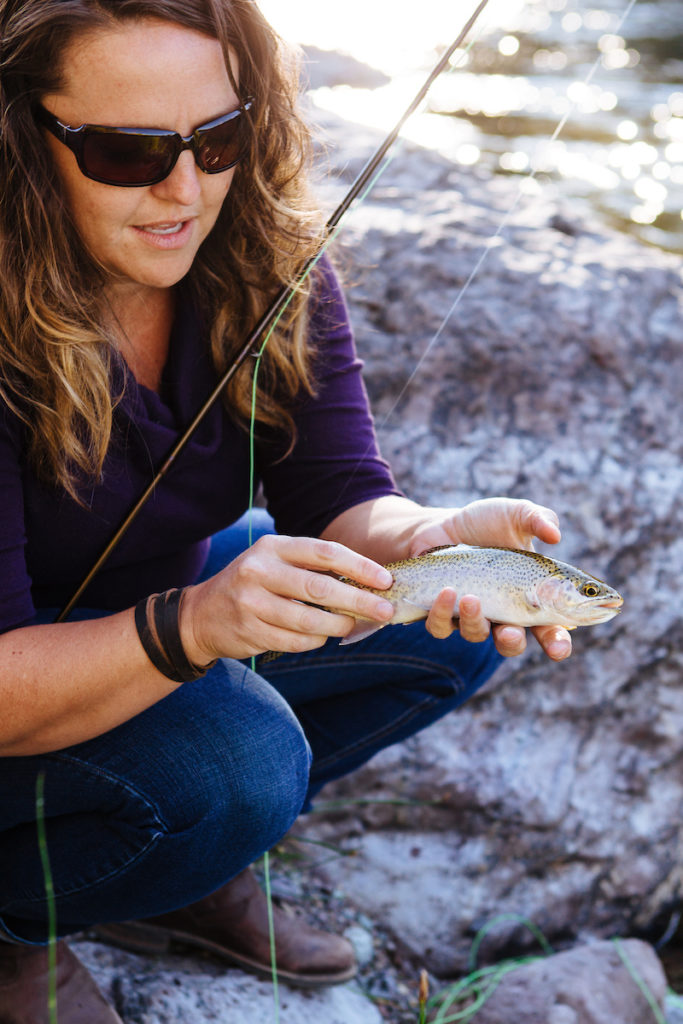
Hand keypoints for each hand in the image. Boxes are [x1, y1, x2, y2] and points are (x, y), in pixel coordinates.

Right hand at [179, 534, 393, 661]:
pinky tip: (321, 635)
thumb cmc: (254, 584)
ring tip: (352, 625)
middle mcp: (260, 571)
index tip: (385, 580)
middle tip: (385, 610)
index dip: (360, 567)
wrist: (202, 614)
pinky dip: (315, 640)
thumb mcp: (276, 562)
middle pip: (321, 588)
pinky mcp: (249, 631)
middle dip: (360, 601)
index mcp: (273, 547)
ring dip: (339, 625)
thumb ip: (312, 568)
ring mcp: (252, 603)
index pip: (325, 552)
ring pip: (310, 619)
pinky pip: (296, 641)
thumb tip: (367, 583)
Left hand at [409, 497, 571, 661]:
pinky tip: (445, 591)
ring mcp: (470, 616)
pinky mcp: (441, 612)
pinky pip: (440, 626)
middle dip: (512, 643)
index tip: (558, 650)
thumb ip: (539, 519)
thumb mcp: (517, 514)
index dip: (557, 643)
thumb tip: (555, 535)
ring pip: (474, 635)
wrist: (442, 524)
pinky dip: (442, 613)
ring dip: (473, 620)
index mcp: (530, 597)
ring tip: (470, 598)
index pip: (549, 629)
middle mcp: (502, 613)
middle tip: (510, 633)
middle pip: (511, 643)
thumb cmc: (487, 522)